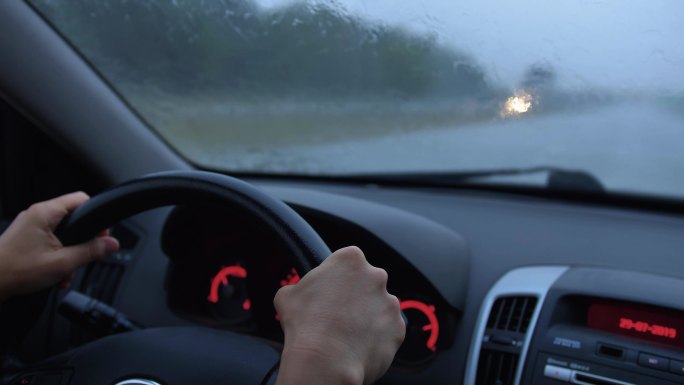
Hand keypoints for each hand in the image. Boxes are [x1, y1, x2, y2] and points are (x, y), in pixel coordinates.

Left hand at [0, 192, 118, 299]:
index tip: (101, 235)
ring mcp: (29, 227)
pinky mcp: (25, 238)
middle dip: (82, 242)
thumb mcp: (61, 263)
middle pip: (74, 219)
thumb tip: (111, 244)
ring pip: (63, 234)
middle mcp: (36, 215)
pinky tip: (55, 275)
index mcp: (45, 213)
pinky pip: (50, 242)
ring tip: (65, 272)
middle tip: (84, 257)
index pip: (81, 200)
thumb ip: (90, 252)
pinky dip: (57, 257)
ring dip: (69, 254)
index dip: (96, 217)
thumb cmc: (13, 271)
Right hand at [274, 246, 404, 384]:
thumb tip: (296, 293)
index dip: (337, 278)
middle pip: (367, 283)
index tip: (330, 291)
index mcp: (350, 259)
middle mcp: (376, 276)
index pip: (348, 262)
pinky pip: (388, 331)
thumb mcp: (288, 295)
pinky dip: (377, 337)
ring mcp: (390, 303)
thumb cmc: (306, 325)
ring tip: (347, 334)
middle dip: (355, 296)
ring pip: (379, 307)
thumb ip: (300, 286)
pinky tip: (358, 345)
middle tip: (338, 314)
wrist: (325, 360)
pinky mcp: (399, 328)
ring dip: (367, 317)